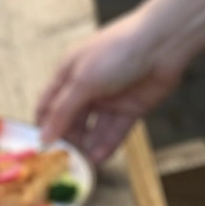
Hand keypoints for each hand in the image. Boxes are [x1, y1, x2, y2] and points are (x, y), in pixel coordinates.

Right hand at [36, 13, 183, 163]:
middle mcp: (87, 87)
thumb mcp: (83, 81)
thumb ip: (62, 112)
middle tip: (64, 160)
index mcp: (69, 73)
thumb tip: (44, 137)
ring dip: (88, 146)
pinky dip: (107, 145)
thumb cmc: (118, 51)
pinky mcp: (128, 109)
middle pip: (70, 121)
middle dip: (67, 140)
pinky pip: (114, 132)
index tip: (40, 148)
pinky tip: (100, 157)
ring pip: (93, 129)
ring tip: (84, 162)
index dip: (43, 126)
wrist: (164, 43)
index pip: (48, 105)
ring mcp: (108, 99)